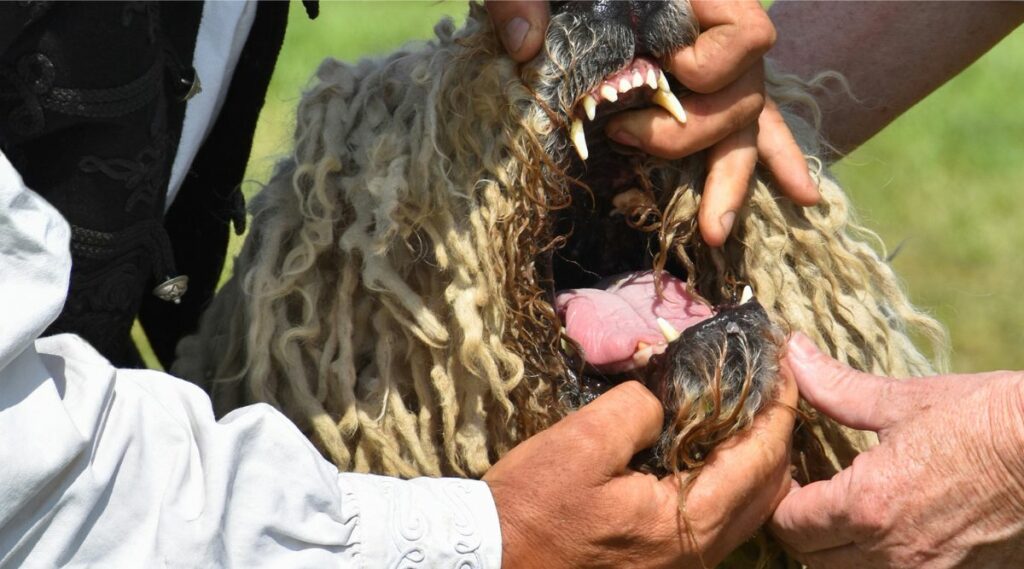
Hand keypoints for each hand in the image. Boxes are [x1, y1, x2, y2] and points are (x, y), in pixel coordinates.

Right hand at [484, 377, 797, 567]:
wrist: (493, 562)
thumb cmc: (534, 507)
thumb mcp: (582, 442)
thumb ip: (640, 409)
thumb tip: (668, 396)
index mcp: (689, 520)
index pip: (762, 455)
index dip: (778, 403)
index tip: (782, 362)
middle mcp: (700, 548)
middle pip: (769, 485)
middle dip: (775, 428)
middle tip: (764, 381)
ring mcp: (684, 560)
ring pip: (747, 504)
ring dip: (751, 453)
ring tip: (738, 405)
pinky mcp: (664, 560)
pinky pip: (717, 514)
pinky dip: (725, 475)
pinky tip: (702, 445)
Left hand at [487, 1, 818, 247]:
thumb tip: (526, 44)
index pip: (748, 34)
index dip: (708, 63)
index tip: (659, 62)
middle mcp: (716, 35)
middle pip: (743, 96)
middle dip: (685, 133)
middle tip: (621, 135)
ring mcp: (717, 69)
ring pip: (747, 127)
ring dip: (731, 181)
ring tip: (713, 232)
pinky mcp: (705, 93)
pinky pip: (754, 128)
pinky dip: (774, 160)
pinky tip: (803, 198)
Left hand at [771, 333, 1023, 567]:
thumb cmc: (986, 420)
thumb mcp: (904, 400)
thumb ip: (836, 388)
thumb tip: (792, 354)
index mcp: (867, 506)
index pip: (789, 524)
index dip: (779, 499)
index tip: (789, 476)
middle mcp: (892, 553)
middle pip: (811, 559)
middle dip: (801, 528)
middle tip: (810, 494)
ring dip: (837, 550)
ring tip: (844, 514)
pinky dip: (880, 562)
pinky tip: (888, 529)